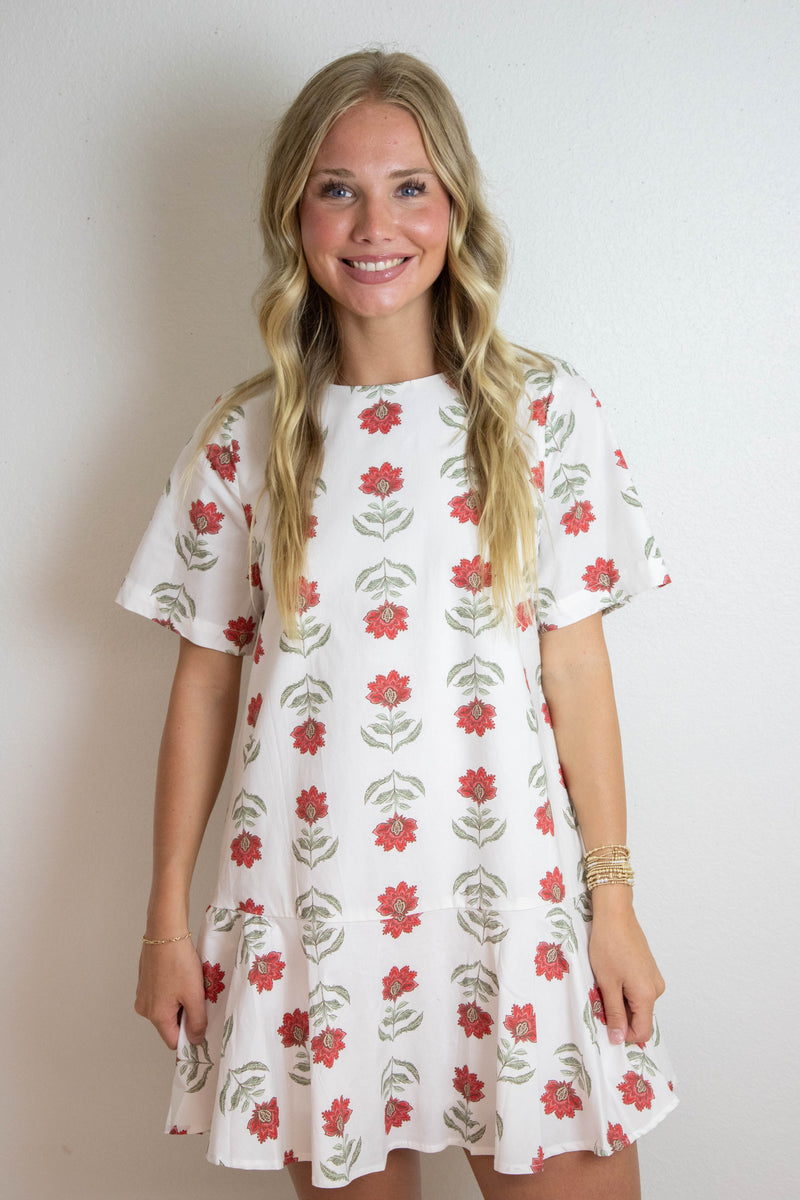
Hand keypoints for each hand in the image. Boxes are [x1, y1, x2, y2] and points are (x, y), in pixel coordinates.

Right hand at [134, 939, 207, 1049]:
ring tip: (190, 983)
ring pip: (167, 1008)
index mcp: (156, 1015)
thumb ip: (197, 1021)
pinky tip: (181, 975)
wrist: (165, 931)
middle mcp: (145, 1008)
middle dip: (186, 1014)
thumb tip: (196, 1040)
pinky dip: (173, 990)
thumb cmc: (178, 961)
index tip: (202, 1023)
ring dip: (181, 1001)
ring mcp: (143, 994)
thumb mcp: (194, 994)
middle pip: (170, 1024)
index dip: (190, 1035)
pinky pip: (162, 995)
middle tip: (198, 997)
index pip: (173, 1041)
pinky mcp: (145, 982)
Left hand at [587, 888, 664, 1045]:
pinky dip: (624, 990)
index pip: (642, 1032)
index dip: (623, 1034)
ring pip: (637, 1004)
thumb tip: (619, 1039)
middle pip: (640, 1018)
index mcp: (647, 995)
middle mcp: (656, 989)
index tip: (605, 1025)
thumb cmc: (609, 945)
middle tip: (600, 999)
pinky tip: (611, 976)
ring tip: (604, 983)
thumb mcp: (607, 983)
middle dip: (619, 1015)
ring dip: (620, 1001)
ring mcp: (654, 978)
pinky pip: (638, 991)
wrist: (615, 914)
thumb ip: (614, 1013)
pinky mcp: (649, 970)